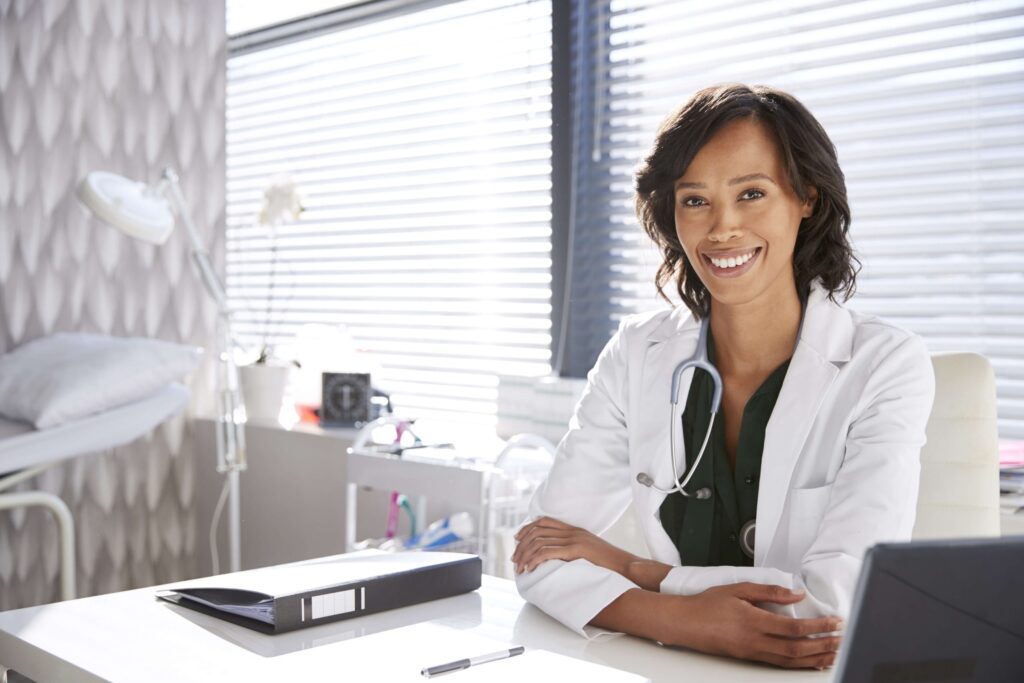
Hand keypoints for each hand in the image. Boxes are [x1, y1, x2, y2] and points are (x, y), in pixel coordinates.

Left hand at [512, 517, 636, 576]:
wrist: (627, 566)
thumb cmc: (609, 565)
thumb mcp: (589, 552)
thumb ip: (574, 550)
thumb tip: (558, 558)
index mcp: (575, 530)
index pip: (544, 522)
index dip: (527, 529)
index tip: (517, 540)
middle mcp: (573, 531)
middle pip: (537, 530)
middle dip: (522, 545)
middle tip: (515, 559)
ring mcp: (574, 539)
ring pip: (539, 541)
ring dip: (525, 555)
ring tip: (519, 568)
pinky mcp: (576, 550)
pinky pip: (548, 552)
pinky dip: (535, 560)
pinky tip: (530, 568)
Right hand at [671, 583, 842, 669]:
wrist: (685, 623)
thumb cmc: (707, 604)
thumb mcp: (738, 589)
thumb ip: (769, 591)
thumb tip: (794, 594)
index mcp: (753, 621)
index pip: (794, 628)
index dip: (817, 627)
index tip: (834, 622)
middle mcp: (754, 641)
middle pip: (796, 649)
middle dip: (823, 646)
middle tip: (842, 640)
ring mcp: (752, 652)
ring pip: (790, 661)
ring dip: (815, 658)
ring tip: (834, 654)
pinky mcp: (749, 658)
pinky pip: (779, 664)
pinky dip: (799, 664)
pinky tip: (810, 661)